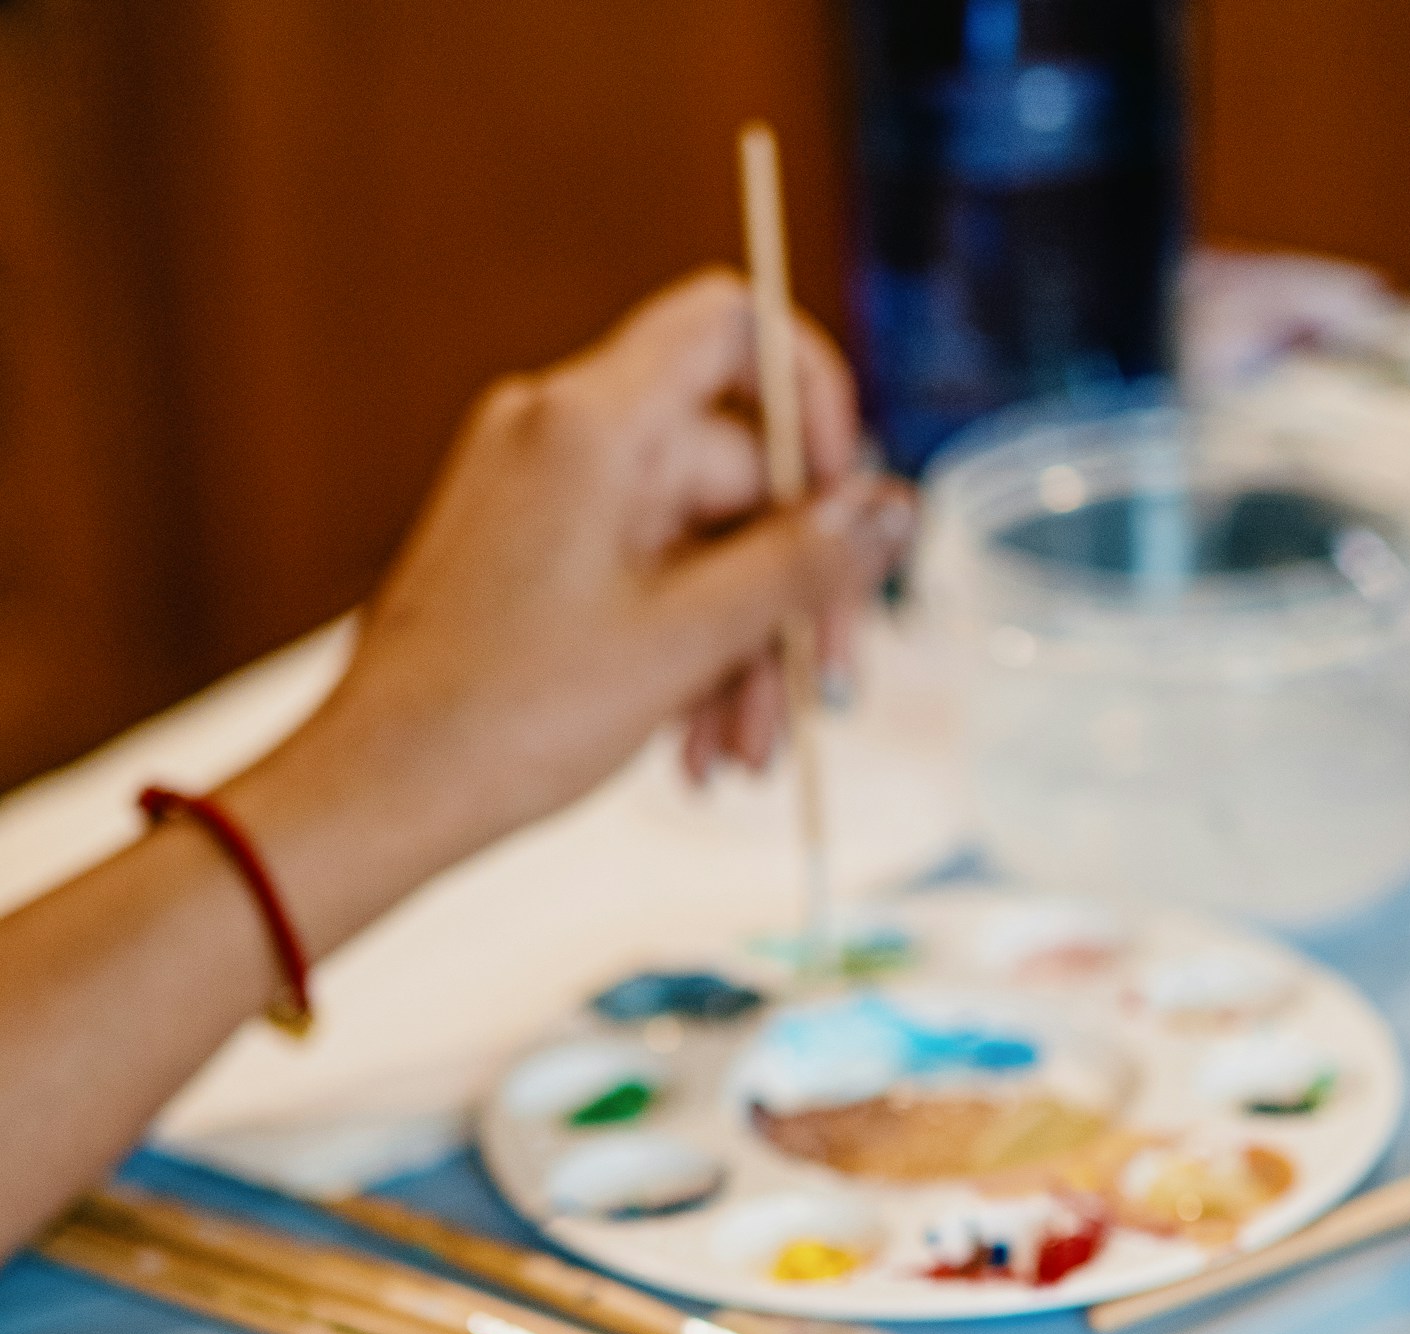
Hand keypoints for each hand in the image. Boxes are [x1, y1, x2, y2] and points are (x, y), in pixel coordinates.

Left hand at [0, 268, 910, 1265]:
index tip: (849, 503)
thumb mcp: (687, 641)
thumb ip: (800, 565)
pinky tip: (695, 752)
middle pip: (734, 475)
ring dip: (742, 653)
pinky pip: (644, 585)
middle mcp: (564, 439)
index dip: (814, 400)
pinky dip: (684, 660)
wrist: (382, 792)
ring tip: (744, 760)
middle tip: (823, 691)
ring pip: (697, 550)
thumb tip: (890, 507)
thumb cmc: (505, 714)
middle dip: (788, 596)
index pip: (733, 328)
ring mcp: (544, 501)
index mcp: (594, 423)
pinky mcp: (531, 562)